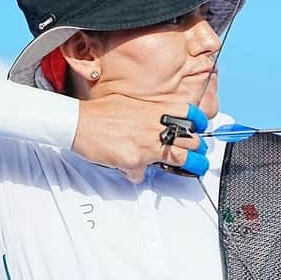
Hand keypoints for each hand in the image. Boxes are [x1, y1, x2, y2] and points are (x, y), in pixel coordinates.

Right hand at [72, 96, 207, 180]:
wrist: (80, 122)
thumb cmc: (102, 113)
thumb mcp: (133, 104)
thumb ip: (150, 115)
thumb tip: (161, 124)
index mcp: (157, 110)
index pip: (191, 114)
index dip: (200, 124)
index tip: (201, 129)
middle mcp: (156, 127)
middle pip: (192, 140)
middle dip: (197, 150)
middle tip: (197, 154)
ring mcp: (147, 145)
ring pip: (181, 159)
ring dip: (189, 166)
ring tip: (193, 168)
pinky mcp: (135, 161)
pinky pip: (142, 174)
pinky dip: (137, 174)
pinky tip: (131, 168)